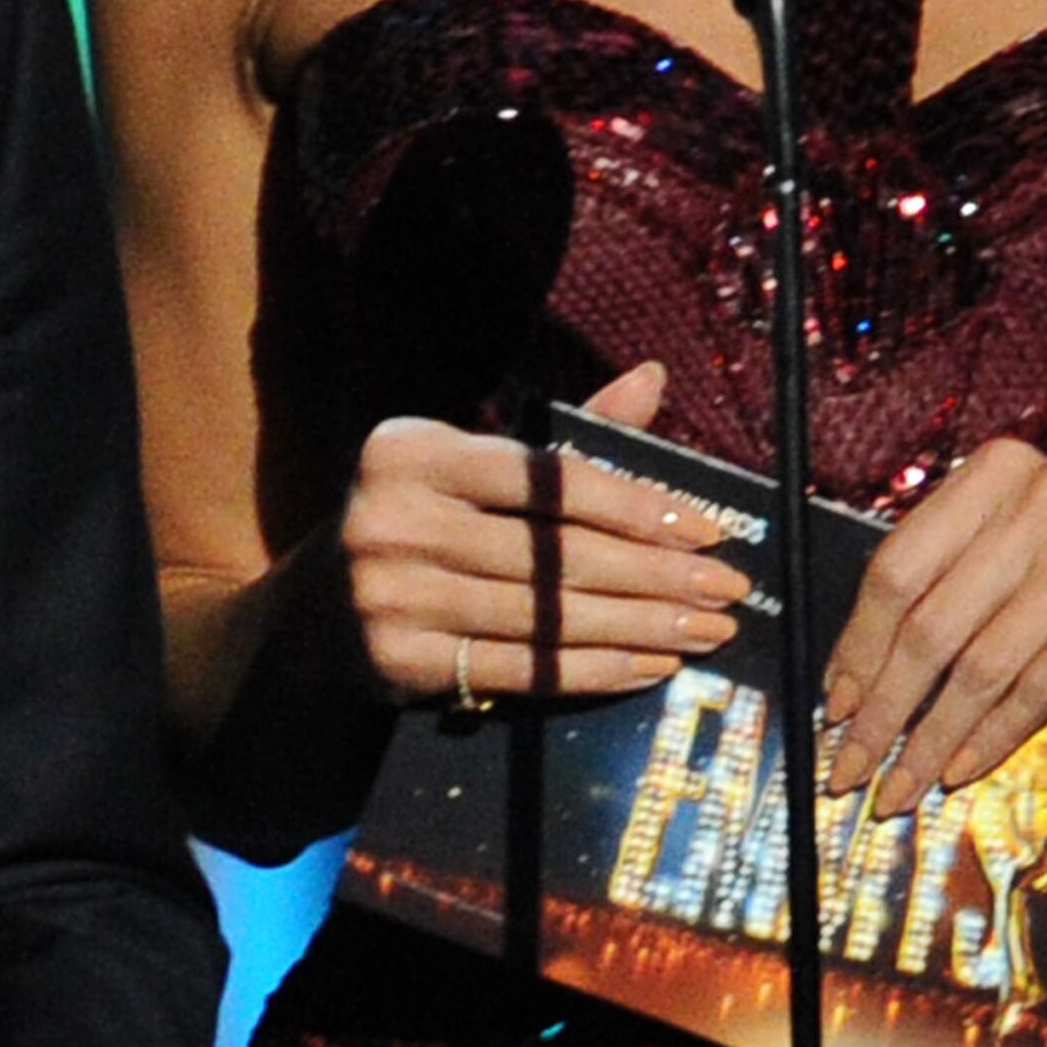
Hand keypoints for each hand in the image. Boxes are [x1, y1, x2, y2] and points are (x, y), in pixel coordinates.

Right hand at [340, 359, 750, 708]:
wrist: (317, 611)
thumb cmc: (422, 521)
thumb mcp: (473, 466)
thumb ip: (566, 434)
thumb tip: (654, 377)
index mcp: (414, 450)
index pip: (547, 477)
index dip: (635, 505)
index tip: (706, 531)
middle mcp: (392, 519)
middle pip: (554, 554)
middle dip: (656, 575)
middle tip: (729, 590)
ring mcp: (390, 595)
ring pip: (546, 617)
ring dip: (641, 627)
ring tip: (705, 630)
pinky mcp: (399, 662)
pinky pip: (521, 669)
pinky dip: (594, 670)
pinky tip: (649, 665)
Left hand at [820, 440, 1046, 807]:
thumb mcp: (1034, 542)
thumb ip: (960, 578)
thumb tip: (861, 675)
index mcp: (997, 473)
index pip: (897, 567)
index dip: (856, 646)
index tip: (833, 708)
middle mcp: (1040, 496)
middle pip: (930, 623)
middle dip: (882, 711)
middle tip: (850, 769)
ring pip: (981, 665)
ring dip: (930, 741)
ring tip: (900, 789)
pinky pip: (1040, 683)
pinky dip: (994, 736)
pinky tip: (964, 770)